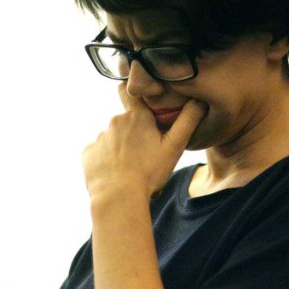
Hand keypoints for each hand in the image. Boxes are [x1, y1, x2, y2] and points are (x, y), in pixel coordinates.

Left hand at [83, 86, 206, 201]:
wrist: (118, 198)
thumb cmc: (149, 173)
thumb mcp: (174, 147)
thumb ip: (188, 121)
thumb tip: (200, 100)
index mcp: (136, 116)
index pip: (128, 91)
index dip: (134, 94)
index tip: (141, 104)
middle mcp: (114, 121)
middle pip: (126, 121)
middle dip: (134, 132)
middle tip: (145, 153)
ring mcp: (100, 138)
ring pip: (113, 139)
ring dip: (121, 148)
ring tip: (131, 168)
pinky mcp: (88, 154)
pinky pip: (99, 153)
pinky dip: (107, 160)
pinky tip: (116, 174)